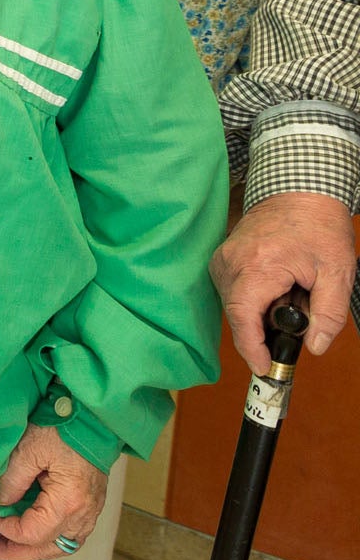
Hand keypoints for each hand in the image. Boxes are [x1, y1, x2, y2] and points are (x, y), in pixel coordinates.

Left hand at [0, 424, 106, 559]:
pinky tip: (35, 535)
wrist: (92, 418)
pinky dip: (52, 540)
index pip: (33, 533)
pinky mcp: (92, 505)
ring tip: (10, 547)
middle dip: (18, 552)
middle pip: (49, 548)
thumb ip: (11, 480)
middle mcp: (84, 514)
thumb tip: (0, 503)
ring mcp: (92, 512)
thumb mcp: (28, 449)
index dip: (7, 529)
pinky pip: (72, 535)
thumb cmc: (62, 429)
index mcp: (68, 502)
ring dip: (36, 549)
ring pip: (63, 546)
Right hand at [210, 191, 353, 370]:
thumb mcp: (338, 273)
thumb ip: (329, 315)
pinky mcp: (222, 258)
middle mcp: (232, 263)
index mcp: (259, 266)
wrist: (298, 191)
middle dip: (267, 327)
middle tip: (300, 312)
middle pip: (239, 315)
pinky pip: (234, 292)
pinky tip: (278, 285)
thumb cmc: (319, 227)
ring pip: (236, 305)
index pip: (243, 318)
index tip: (265, 367)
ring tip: (292, 292)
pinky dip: (255, 298)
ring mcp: (223, 259)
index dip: (252, 348)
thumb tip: (315, 348)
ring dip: (262, 311)